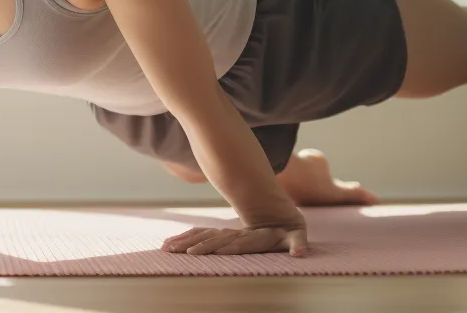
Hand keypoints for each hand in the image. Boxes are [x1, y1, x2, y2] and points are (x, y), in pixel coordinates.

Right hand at [162, 219, 308, 256]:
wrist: (278, 213)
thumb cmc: (290, 229)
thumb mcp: (297, 235)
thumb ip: (298, 244)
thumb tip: (300, 253)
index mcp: (252, 237)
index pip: (233, 243)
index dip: (219, 247)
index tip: (203, 252)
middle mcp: (236, 235)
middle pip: (213, 240)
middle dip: (195, 246)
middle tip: (177, 252)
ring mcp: (227, 234)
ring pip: (202, 236)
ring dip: (185, 242)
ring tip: (167, 247)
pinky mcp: (221, 236)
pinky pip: (199, 236)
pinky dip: (185, 239)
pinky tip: (169, 244)